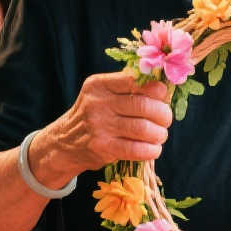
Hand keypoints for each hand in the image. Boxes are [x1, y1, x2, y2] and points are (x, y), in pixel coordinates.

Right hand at [36, 71, 172, 183]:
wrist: (64, 143)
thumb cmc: (93, 115)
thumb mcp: (101, 94)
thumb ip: (126, 87)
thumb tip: (163, 88)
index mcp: (99, 85)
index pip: (134, 81)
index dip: (155, 89)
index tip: (163, 96)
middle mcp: (98, 103)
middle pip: (143, 105)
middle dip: (163, 114)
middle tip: (166, 120)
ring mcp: (99, 126)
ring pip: (143, 128)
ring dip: (159, 134)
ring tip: (160, 135)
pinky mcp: (103, 148)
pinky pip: (136, 149)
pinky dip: (151, 150)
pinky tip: (153, 149)